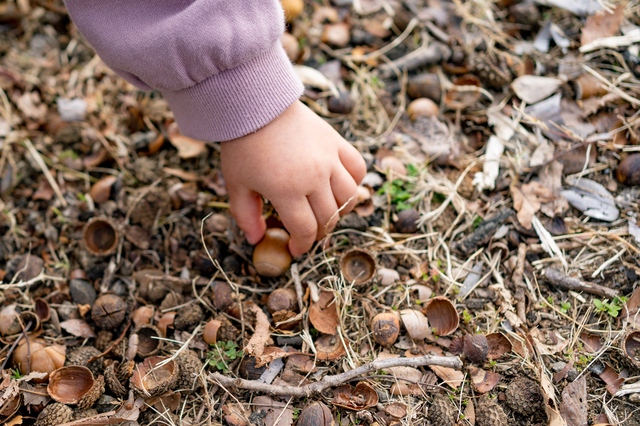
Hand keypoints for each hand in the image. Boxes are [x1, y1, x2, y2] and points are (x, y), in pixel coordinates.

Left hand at [221, 101, 365, 255]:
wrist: (256, 103)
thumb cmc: (243, 145)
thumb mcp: (236, 184)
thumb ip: (246, 216)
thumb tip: (256, 240)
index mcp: (286, 190)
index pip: (305, 230)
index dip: (302, 246)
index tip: (295, 248)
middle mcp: (313, 177)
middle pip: (329, 218)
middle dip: (318, 232)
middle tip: (306, 231)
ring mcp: (328, 159)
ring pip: (349, 197)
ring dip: (340, 210)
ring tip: (325, 210)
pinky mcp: (336, 142)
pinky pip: (357, 168)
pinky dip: (354, 181)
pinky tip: (339, 185)